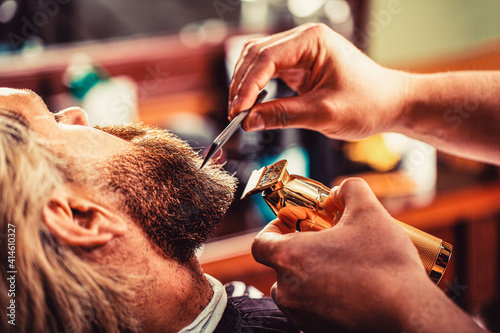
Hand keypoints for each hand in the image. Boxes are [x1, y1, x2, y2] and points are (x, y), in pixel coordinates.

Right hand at [229, 23, 408, 139]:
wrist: (391, 104)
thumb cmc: (368, 103)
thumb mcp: (324, 114)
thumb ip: (283, 116)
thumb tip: (248, 122)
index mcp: (312, 40)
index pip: (265, 58)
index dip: (246, 86)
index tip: (237, 112)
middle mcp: (304, 39)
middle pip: (256, 55)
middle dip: (241, 85)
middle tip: (235, 116)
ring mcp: (301, 51)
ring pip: (258, 61)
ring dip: (245, 85)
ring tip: (240, 112)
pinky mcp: (300, 64)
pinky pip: (269, 71)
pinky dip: (256, 88)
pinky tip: (252, 105)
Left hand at [252, 178, 459, 331]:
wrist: (409, 312)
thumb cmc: (385, 263)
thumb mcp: (369, 211)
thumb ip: (349, 189)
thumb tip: (340, 190)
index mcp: (290, 258)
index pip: (260, 243)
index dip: (273, 230)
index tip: (291, 226)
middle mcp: (288, 290)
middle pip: (278, 267)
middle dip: (296, 253)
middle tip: (322, 244)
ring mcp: (301, 315)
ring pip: (293, 291)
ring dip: (307, 278)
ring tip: (337, 267)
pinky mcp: (317, 331)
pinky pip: (309, 311)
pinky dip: (321, 299)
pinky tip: (347, 290)